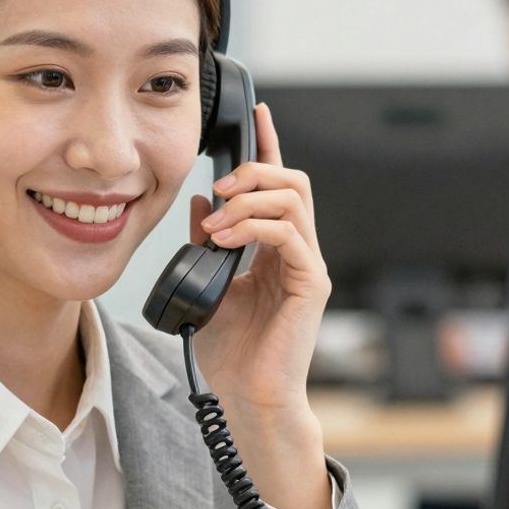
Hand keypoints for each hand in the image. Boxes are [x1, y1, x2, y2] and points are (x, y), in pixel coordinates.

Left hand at [189, 102, 332, 508]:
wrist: (246, 396)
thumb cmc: (231, 351)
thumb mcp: (206, 284)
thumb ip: (207, 243)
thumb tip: (199, 202)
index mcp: (273, 247)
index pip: (277, 185)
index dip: (269, 145)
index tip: (257, 112)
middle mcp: (296, 251)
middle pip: (292, 181)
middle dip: (256, 170)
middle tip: (221, 184)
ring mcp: (306, 266)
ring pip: (294, 200)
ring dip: (250, 198)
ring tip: (217, 220)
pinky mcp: (310, 284)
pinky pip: (289, 235)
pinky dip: (254, 227)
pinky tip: (225, 239)